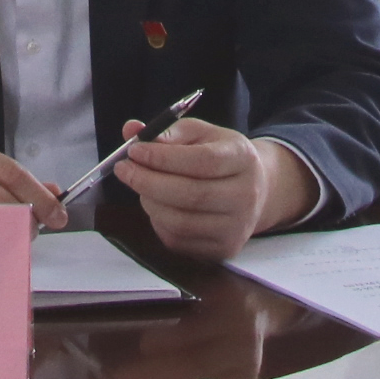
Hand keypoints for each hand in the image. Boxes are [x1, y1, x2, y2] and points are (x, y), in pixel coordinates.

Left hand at [115, 118, 312, 260]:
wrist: (255, 190)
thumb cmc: (221, 157)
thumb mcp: (200, 135)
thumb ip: (166, 132)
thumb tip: (130, 130)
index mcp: (243, 158)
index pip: (203, 161)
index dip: (163, 157)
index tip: (134, 150)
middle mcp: (246, 195)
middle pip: (192, 194)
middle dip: (148, 182)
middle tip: (124, 169)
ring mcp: (236, 227)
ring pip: (182, 222)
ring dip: (151, 203)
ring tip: (141, 187)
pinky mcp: (223, 249)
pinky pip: (180, 240)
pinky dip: (159, 222)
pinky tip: (157, 206)